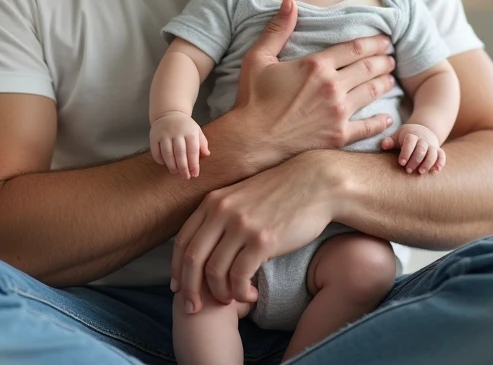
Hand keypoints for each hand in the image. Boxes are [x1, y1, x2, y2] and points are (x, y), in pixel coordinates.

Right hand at [150, 111, 209, 178]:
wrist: (169, 113)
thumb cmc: (186, 127)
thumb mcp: (197, 131)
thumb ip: (202, 144)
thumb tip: (207, 155)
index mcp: (190, 132)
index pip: (193, 151)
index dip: (194, 164)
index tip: (195, 174)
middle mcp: (177, 132)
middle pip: (180, 153)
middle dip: (183, 168)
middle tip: (185, 177)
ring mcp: (164, 134)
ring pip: (167, 153)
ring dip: (172, 166)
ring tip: (175, 172)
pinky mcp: (154, 136)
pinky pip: (156, 151)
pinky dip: (160, 160)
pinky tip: (164, 164)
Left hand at [171, 151, 337, 311]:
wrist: (316, 183)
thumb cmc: (281, 194)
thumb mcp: (242, 197)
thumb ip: (222, 217)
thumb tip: (208, 248)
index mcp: (213, 202)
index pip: (182, 241)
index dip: (177, 269)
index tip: (179, 288)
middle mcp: (222, 211)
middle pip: (192, 259)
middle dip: (189, 289)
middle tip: (194, 308)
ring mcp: (241, 225)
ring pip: (214, 272)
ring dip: (220, 293)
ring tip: (233, 300)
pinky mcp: (262, 240)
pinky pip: (239, 276)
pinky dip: (241, 292)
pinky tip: (252, 295)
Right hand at [232, 0, 397, 164]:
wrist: (252, 139)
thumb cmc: (252, 99)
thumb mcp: (258, 58)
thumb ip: (277, 29)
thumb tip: (290, 2)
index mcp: (316, 65)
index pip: (354, 49)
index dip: (372, 43)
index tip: (384, 40)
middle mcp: (332, 87)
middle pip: (367, 68)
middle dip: (383, 60)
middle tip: (391, 58)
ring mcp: (338, 112)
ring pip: (371, 92)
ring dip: (384, 83)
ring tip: (391, 78)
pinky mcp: (338, 136)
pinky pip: (367, 127)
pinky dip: (380, 122)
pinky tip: (388, 117)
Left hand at [381, 123, 444, 173]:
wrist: (423, 131)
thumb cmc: (406, 137)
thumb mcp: (397, 136)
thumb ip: (390, 141)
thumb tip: (383, 145)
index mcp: (412, 135)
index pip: (410, 141)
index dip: (406, 152)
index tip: (401, 163)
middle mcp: (423, 140)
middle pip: (421, 149)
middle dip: (415, 160)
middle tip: (408, 171)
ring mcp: (432, 145)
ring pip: (433, 153)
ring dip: (428, 163)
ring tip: (421, 172)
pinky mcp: (438, 150)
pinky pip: (442, 155)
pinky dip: (440, 162)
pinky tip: (436, 170)